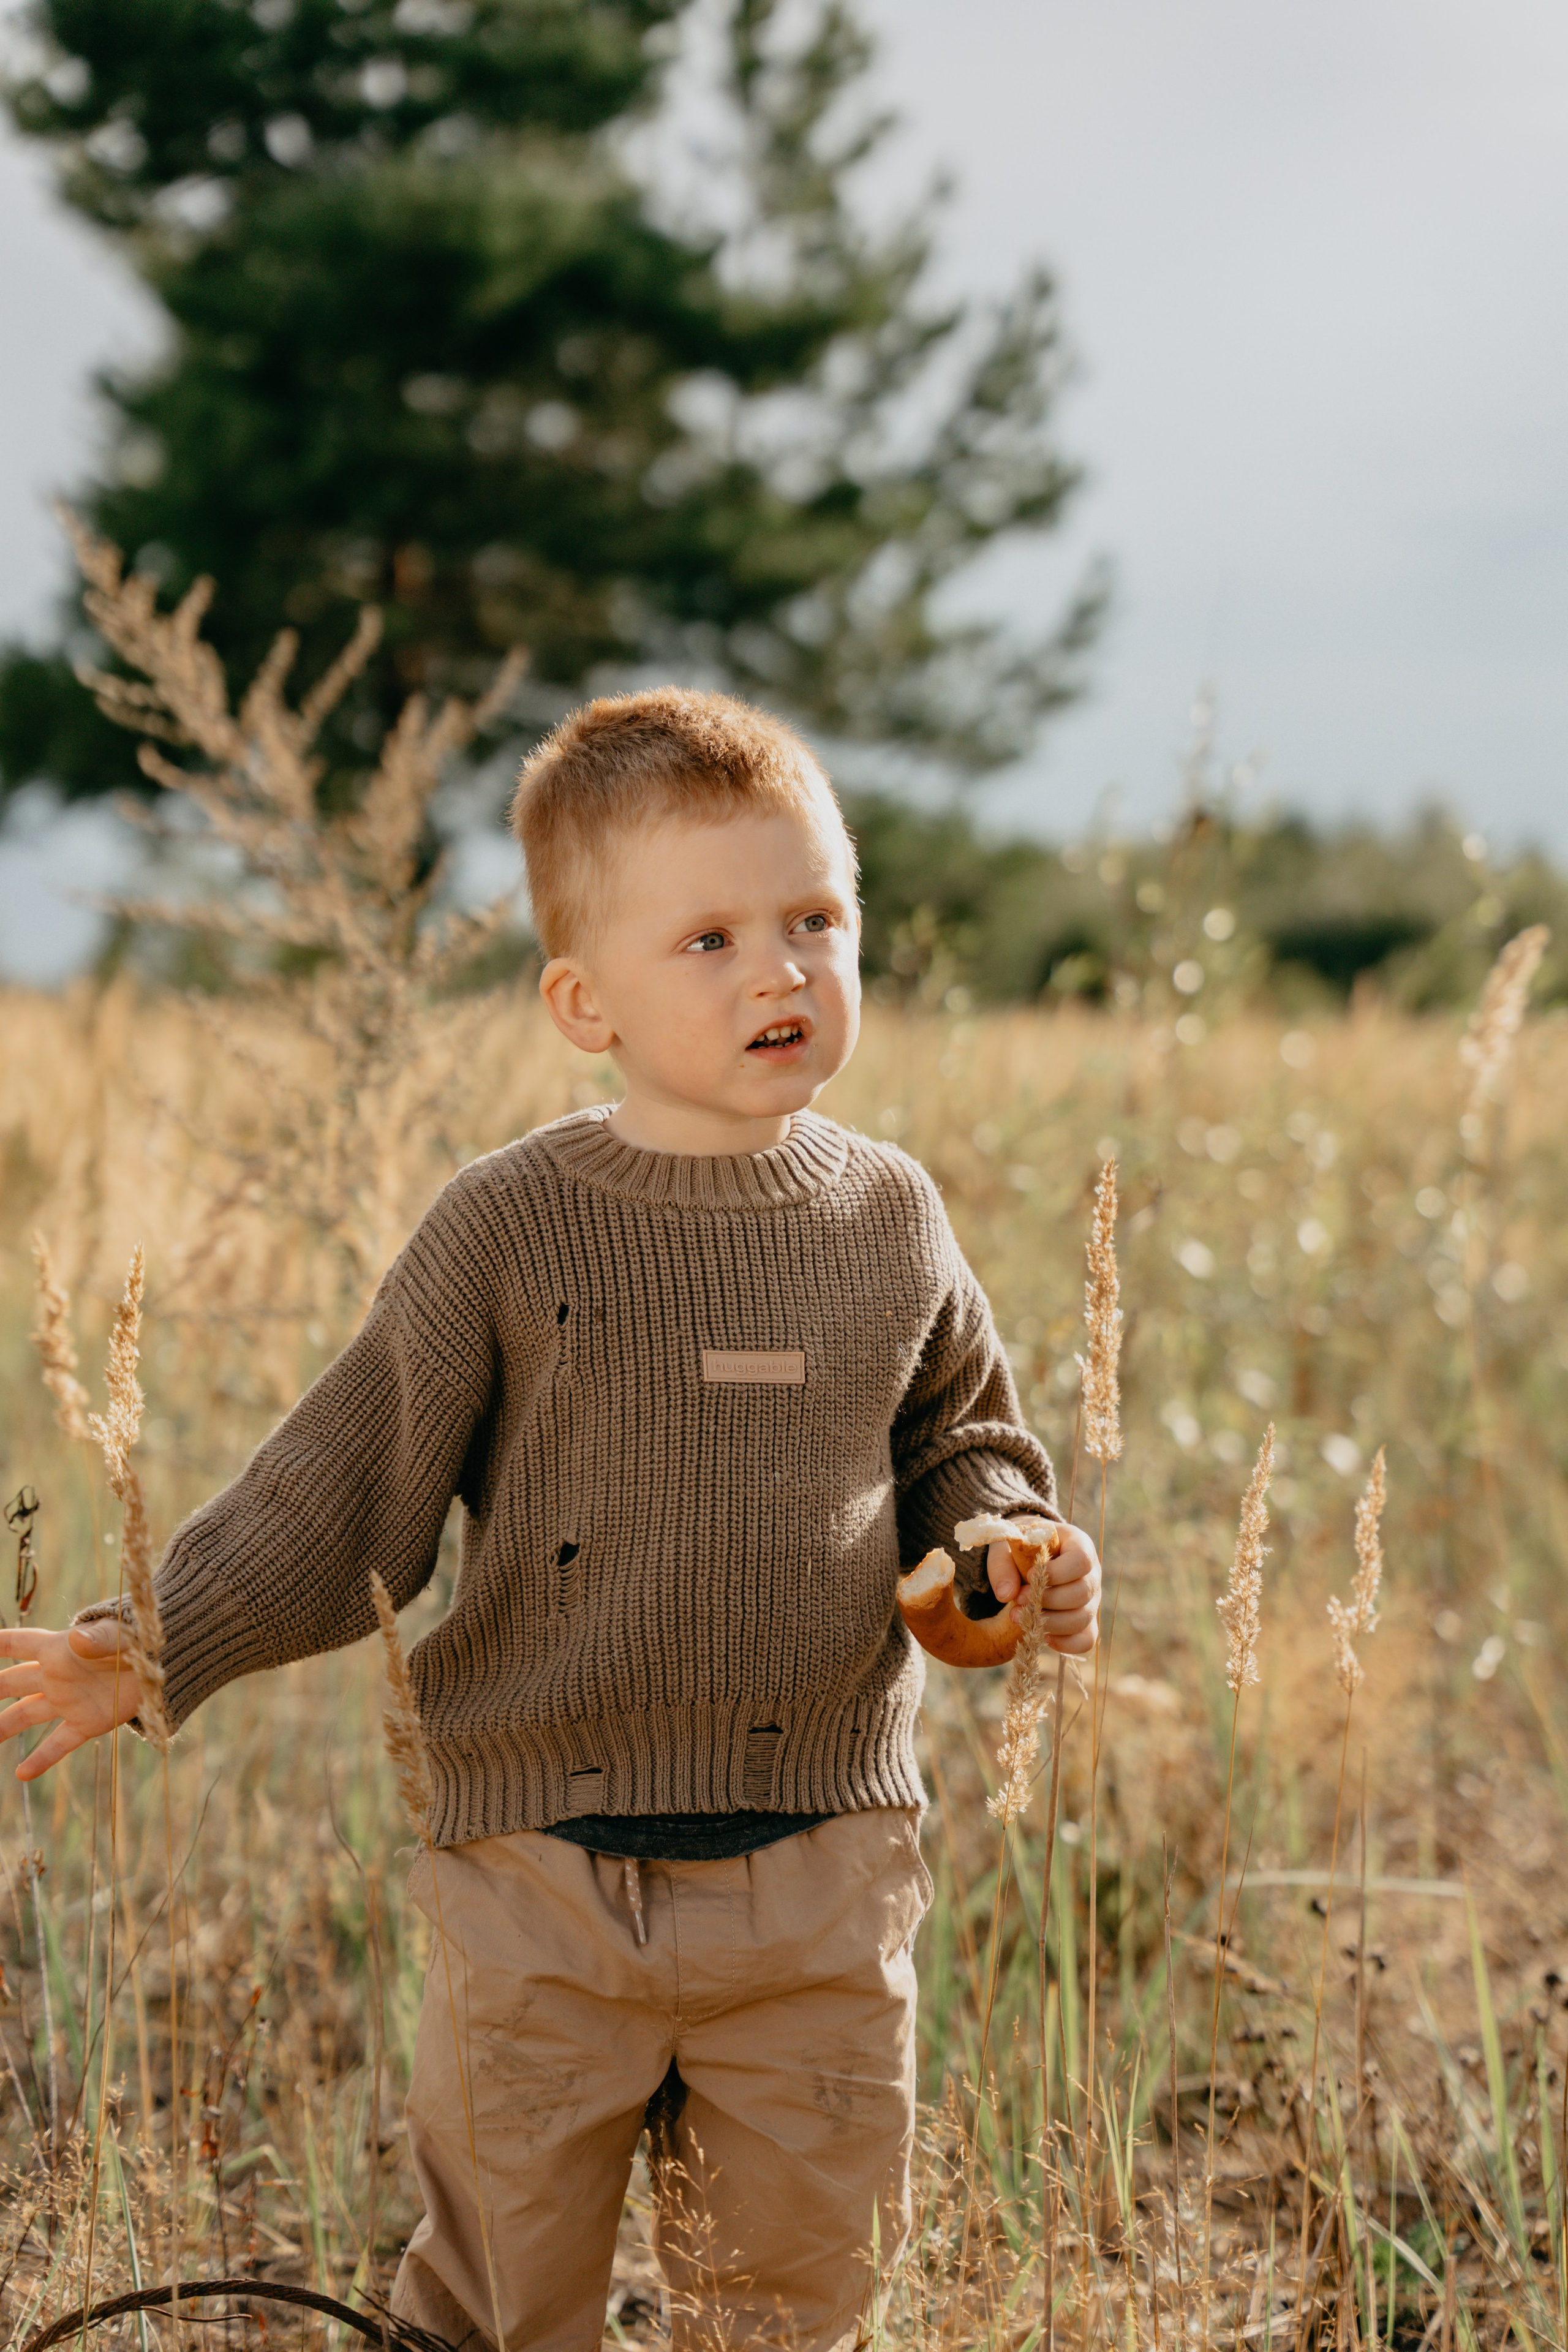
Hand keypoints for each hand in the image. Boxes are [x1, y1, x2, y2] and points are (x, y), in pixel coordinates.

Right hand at [0, 1620, 143, 1780]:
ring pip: (25, 1715)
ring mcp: (69, 1701)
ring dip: (2, 1727)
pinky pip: (58, 1744)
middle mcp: (56, 1676)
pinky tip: (21, 1775)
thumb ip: (98, 1639)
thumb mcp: (120, 1635)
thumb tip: (75, 1640)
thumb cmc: (141, 1639)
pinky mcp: (87, 1722)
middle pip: (12, 1682)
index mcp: (59, 1649)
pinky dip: (41, 1759)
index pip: (18, 1644)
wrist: (167, 1662)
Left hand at [986, 1516, 1100, 1655]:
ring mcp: (1091, 1601)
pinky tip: (1040, 1633)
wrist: (1027, 1562)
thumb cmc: (1020, 1549)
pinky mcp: (1086, 1623)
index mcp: (1078, 1545)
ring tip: (1021, 1616)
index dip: (1057, 1572)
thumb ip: (1002, 1565)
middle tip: (1020, 1599)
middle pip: (1082, 1593)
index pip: (1081, 1561)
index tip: (1029, 1575)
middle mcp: (1091, 1574)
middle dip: (1047, 1601)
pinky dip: (1063, 1642)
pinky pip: (1085, 1640)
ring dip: (1049, 1623)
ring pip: (1082, 1620)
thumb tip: (1006, 1595)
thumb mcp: (1006, 1547)